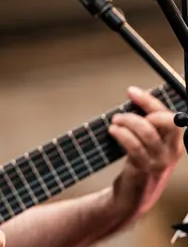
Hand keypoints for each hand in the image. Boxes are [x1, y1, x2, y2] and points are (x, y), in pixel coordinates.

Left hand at [107, 86, 182, 218]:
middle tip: (122, 111)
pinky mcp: (144, 169)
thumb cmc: (137, 164)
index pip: (170, 116)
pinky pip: (134, 146)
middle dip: (144, 109)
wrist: (133, 196)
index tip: (131, 91)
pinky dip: (122, 134)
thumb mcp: (146, 144)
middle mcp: (172, 152)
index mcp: (174, 143)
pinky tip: (113, 131)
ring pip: (147, 132)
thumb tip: (132, 101)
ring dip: (127, 121)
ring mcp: (159, 161)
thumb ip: (145, 125)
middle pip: (166, 121)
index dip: (150, 101)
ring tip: (115, 122)